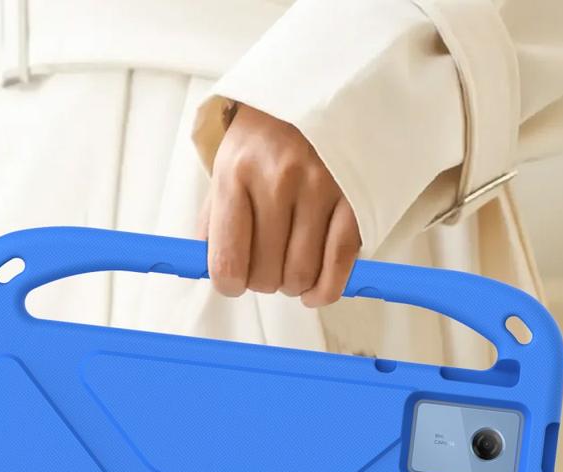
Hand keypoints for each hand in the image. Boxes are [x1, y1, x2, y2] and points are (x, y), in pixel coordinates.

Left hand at [198, 103, 360, 306]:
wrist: (316, 90)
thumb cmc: (263, 141)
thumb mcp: (225, 169)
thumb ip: (212, 223)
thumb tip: (208, 271)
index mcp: (235, 173)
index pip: (227, 260)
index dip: (228, 284)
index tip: (233, 282)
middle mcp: (277, 180)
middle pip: (265, 274)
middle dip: (261, 282)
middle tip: (264, 268)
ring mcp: (320, 188)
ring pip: (300, 275)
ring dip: (292, 286)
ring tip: (288, 270)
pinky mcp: (354, 198)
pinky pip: (339, 265)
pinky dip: (324, 290)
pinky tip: (314, 292)